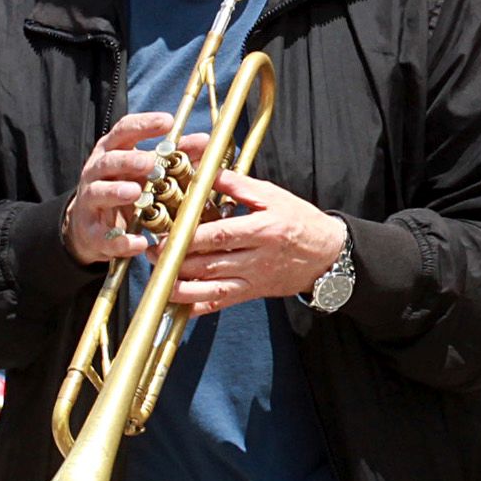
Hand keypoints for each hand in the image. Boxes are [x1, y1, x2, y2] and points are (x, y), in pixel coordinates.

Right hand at [63, 111, 176, 267]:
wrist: (90, 227)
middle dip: (128, 161)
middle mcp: (97, 173)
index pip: (123, 131)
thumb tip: (204, 141)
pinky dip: (121, 240)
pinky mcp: (91, 232)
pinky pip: (104, 236)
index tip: (167, 122)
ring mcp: (90, 201)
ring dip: (116, 192)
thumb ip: (173, 156)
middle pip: (108, 161)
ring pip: (98, 193)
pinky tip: (139, 242)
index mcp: (112, 152)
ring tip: (135, 192)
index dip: (143, 125)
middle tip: (150, 162)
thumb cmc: (123, 188)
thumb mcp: (145, 170)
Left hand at [168, 166, 344, 315]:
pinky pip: (221, 304)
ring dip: (181, 286)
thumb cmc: (300, 220)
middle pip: (210, 263)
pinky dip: (198, 307)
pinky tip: (178, 304)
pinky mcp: (253, 293)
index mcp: (263, 230)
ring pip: (212, 288)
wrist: (328, 255)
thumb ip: (239, 185)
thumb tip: (207, 173)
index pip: (220, 235)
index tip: (166, 234)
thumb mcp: (274, 196)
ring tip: (158, 278)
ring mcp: (254, 279)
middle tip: (152, 253)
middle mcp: (257, 258)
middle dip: (177, 260)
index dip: (190, 237)